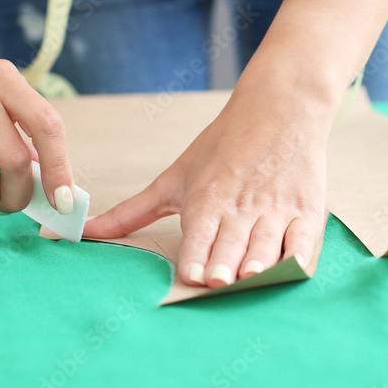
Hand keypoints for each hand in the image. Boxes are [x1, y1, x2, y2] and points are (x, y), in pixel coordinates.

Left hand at [83, 79, 331, 287]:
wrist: (280, 107)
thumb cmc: (224, 144)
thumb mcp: (174, 179)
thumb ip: (131, 213)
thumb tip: (81, 233)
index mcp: (207, 200)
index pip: (199, 236)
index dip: (195, 256)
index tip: (189, 274)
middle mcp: (240, 208)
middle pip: (231, 244)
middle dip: (224, 263)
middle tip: (218, 281)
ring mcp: (276, 210)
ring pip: (266, 242)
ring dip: (258, 260)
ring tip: (250, 275)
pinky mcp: (306, 211)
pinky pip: (304, 239)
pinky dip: (299, 254)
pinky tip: (292, 267)